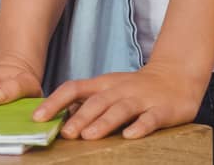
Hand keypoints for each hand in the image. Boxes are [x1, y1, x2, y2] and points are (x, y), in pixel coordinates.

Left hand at [36, 61, 205, 139]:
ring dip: (103, 122)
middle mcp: (119, 89)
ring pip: (119, 109)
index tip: (38, 117)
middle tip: (65, 133)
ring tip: (89, 136)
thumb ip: (87, 101)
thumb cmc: (135, 88)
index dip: (55, 102)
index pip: (73, 88)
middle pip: (96, 102)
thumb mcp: (108, 89)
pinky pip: (150, 119)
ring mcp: (141, 98)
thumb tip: (62, 117)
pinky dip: (140, 127)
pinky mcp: (162, 110)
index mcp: (102, 84)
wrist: (175, 76)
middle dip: (79, 118)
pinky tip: (129, 136)